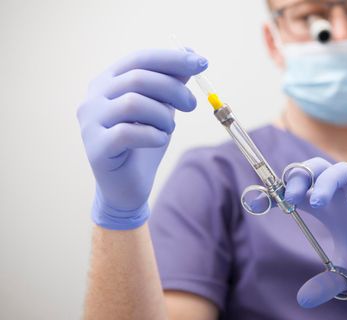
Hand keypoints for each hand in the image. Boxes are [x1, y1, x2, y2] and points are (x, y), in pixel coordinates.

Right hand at [77, 49, 207, 229]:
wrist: (128, 186)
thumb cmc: (144, 143)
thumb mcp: (162, 108)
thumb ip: (171, 83)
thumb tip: (191, 52)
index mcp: (108, 81)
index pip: (140, 59)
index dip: (172, 59)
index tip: (202, 63)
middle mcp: (93, 97)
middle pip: (138, 78)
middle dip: (174, 89)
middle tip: (192, 105)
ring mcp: (90, 122)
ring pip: (133, 103)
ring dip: (162, 116)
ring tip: (168, 129)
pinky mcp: (96, 147)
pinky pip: (128, 133)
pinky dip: (153, 135)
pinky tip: (158, 140)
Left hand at [284, 157, 346, 307]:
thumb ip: (327, 283)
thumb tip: (303, 299)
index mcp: (330, 210)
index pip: (300, 190)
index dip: (278, 192)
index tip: (258, 201)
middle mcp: (345, 198)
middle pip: (318, 169)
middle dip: (300, 177)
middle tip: (290, 198)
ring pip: (344, 170)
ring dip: (327, 181)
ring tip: (316, 202)